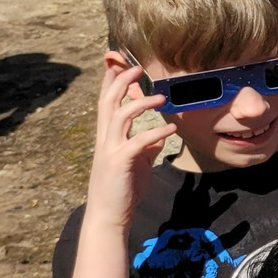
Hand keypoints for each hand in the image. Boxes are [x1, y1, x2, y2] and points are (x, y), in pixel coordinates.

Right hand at [86, 59, 177, 230]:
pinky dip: (156, 132)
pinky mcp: (120, 162)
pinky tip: (172, 130)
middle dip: (120, 80)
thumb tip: (159, 138)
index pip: (107, 103)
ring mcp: (111, 149)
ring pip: (119, 116)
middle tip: (137, 67)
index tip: (119, 63)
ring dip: (140, 103)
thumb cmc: (123, 188)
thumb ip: (147, 147)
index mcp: (109, 137)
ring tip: (162, 98)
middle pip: (108, 101)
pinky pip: (138, 141)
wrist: (110, 214)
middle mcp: (105, 139)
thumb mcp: (139, 163)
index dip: (111, 82)